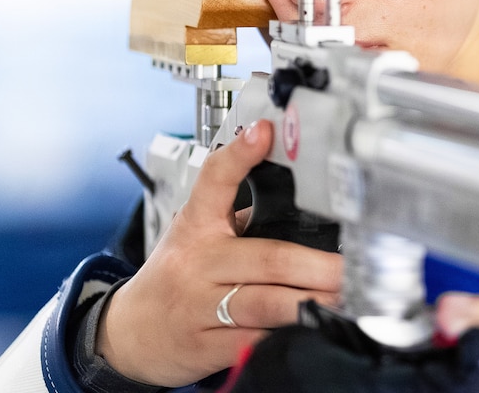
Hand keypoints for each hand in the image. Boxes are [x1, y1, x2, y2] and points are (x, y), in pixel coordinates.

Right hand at [96, 120, 342, 386]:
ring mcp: (200, 307)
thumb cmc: (175, 278)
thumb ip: (238, 217)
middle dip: (318, 267)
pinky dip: (289, 335)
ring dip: (313, 302)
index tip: (265, 132)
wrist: (129, 335)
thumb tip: (303, 201)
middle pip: (268, 258)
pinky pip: (257, 340)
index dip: (240, 154)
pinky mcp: (207, 346)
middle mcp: (197, 263)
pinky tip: (312, 329)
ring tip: (344, 299)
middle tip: (350, 267)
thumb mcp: (194, 236)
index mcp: (196, 226)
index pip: (214, 180)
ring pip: (267, 303)